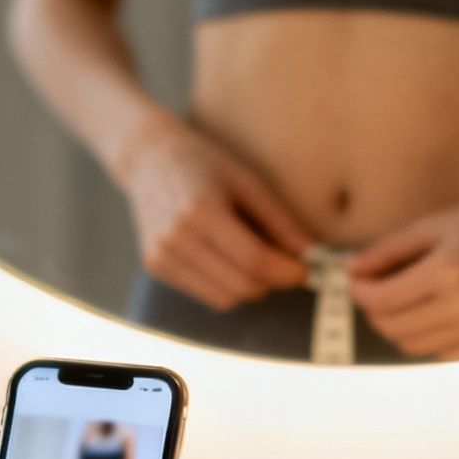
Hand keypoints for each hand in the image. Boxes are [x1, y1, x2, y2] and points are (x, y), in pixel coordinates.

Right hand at [117, 118, 311, 310]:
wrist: (148, 160)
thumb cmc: (202, 163)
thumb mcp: (247, 181)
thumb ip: (279, 220)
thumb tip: (310, 254)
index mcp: (201, 211)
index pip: (253, 260)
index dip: (285, 272)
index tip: (305, 270)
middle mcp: (175, 238)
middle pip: (239, 286)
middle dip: (271, 283)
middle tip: (286, 267)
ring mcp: (161, 256)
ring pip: (223, 299)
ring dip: (249, 288)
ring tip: (256, 261)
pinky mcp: (155, 267)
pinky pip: (203, 294)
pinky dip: (225, 286)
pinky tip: (228, 260)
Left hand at [347, 184, 458, 360]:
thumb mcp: (436, 225)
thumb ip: (389, 250)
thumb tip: (351, 270)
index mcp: (447, 271)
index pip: (383, 301)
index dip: (361, 293)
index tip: (358, 282)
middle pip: (393, 328)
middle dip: (375, 310)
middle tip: (377, 291)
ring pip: (413, 346)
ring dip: (399, 326)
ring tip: (405, 300)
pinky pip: (442, 353)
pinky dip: (428, 337)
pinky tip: (433, 312)